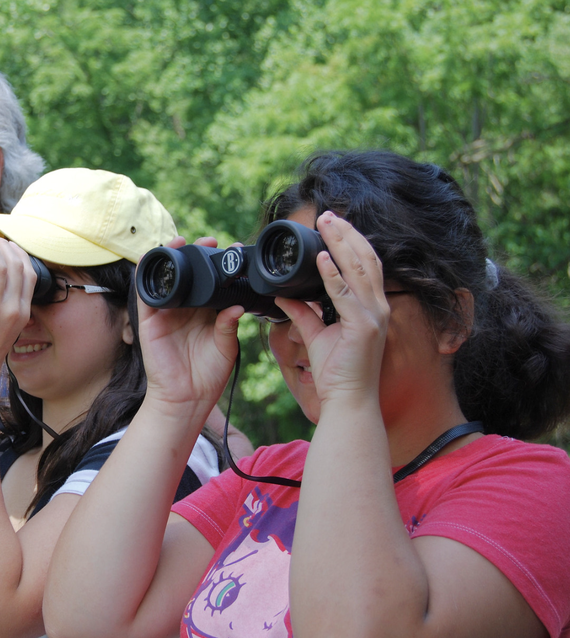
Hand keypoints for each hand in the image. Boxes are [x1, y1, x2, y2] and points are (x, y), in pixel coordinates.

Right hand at [137, 235, 242, 414]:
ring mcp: (167, 313)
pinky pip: (145, 294)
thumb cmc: (207, 375)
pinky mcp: (149, 321)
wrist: (186, 398)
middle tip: (210, 241)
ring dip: (171, 257)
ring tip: (181, 241)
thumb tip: (236, 307)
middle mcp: (186, 309)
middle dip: (196, 253)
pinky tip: (150, 258)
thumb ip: (228, 326)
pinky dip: (145, 274)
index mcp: (206, 313)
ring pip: (167, 278)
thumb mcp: (226, 347)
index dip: (217, 264)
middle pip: (189, 274)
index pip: (210, 281)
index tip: (231, 250)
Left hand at [275, 211, 388, 406]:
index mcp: (370, 307)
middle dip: (346, 234)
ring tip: (326, 224)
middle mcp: (377, 307)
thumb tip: (283, 295)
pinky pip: (345, 295)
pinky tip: (321, 259)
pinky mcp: (364, 328)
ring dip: (340, 244)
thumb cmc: (337, 372)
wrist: (348, 401)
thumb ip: (302, 313)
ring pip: (358, 269)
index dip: (350, 241)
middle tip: (328, 214)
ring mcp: (374, 316)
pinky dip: (332, 274)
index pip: (364, 265)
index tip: (332, 223)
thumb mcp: (316, 335)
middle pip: (365, 259)